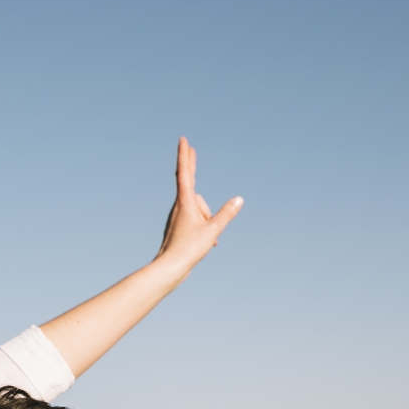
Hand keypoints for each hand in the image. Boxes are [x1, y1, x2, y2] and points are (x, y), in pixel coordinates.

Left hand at [154, 136, 242, 269]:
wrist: (170, 268)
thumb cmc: (189, 249)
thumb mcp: (213, 231)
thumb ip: (226, 214)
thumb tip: (239, 200)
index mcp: (184, 202)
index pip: (185, 173)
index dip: (185, 156)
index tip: (183, 140)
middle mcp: (178, 206)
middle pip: (191, 186)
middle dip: (191, 167)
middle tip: (191, 148)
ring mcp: (177, 216)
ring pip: (198, 209)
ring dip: (207, 219)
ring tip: (208, 239)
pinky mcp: (179, 227)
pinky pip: (196, 220)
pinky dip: (205, 227)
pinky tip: (210, 243)